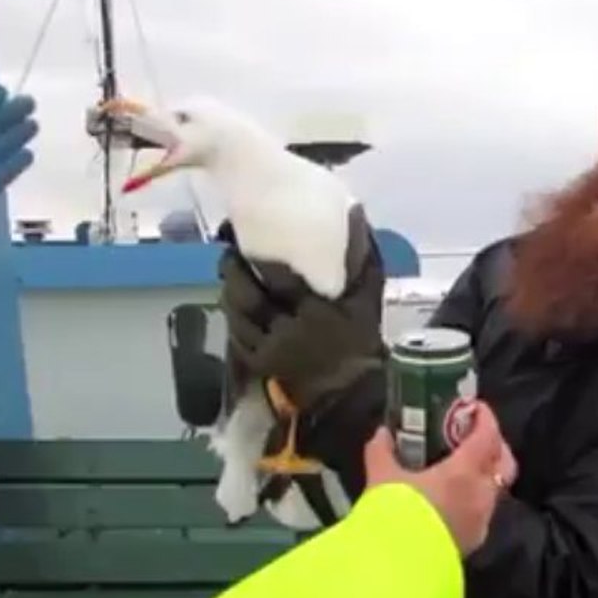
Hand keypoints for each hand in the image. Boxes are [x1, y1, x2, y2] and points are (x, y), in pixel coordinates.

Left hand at [217, 204, 386, 411]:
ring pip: (237, 314)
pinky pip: (236, 333)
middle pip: (248, 295)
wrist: (350, 388)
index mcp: (315, 311)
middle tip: (230, 248)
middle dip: (234, 270)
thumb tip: (355, 209)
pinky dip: (232, 314)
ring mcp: (269, 348)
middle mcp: (287, 330)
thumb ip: (362, 254)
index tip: (252, 233)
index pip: (280, 278)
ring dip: (229, 289)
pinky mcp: (258, 362)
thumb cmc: (361, 337)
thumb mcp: (369, 295)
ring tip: (229, 269)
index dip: (262, 256)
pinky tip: (233, 299)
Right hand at [363, 401, 517, 555]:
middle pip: (503, 462)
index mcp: (464, 471)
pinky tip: (457, 500)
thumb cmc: (395, 514)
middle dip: (496, 446)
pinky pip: (484, 512)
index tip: (476, 409)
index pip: (487, 436)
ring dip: (486, 474)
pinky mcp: (475, 540)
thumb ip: (382, 452)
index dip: (485, 419)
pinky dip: (476, 499)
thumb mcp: (382, 478)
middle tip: (477, 437)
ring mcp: (482, 519)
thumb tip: (381, 434)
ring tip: (465, 469)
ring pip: (495, 489)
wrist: (399, 565)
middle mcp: (481, 493)